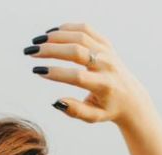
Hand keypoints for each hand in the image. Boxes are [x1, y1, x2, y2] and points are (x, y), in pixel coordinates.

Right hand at [24, 22, 153, 127]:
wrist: (131, 97)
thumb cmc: (108, 109)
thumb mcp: (93, 117)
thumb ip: (75, 111)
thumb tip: (56, 102)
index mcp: (104, 85)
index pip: (77, 76)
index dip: (56, 73)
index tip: (37, 71)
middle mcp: (107, 65)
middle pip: (76, 51)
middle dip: (50, 51)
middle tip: (31, 53)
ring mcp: (107, 52)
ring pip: (79, 36)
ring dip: (55, 37)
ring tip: (37, 43)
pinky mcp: (106, 43)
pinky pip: (85, 29)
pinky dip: (67, 29)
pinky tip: (51, 34)